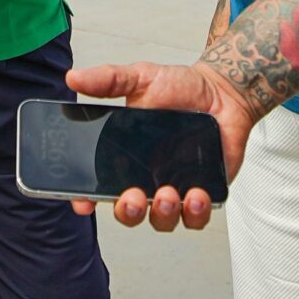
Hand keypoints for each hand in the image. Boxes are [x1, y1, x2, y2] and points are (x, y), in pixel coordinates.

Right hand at [61, 60, 253, 231]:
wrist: (224, 91)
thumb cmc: (182, 88)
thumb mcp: (142, 78)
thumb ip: (108, 80)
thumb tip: (74, 78)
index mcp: (126, 156)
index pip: (98, 185)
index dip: (86, 199)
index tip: (83, 203)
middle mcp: (148, 177)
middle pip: (129, 212)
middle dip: (127, 212)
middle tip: (133, 197)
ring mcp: (176, 187)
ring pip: (162, 220)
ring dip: (162, 214)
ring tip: (169, 194)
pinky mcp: (204, 192)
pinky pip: (196, 217)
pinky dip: (195, 213)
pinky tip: (197, 195)